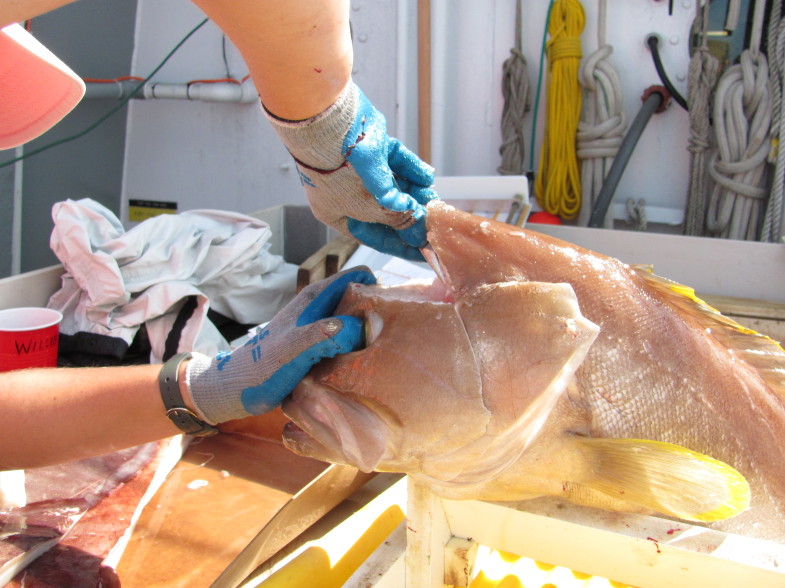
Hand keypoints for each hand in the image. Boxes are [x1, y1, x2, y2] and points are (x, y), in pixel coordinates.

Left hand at [185, 266, 375, 422]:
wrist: (233, 390)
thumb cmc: (260, 369)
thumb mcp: (293, 351)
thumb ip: (322, 335)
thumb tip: (357, 327)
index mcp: (315, 298)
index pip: (358, 276)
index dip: (378, 287)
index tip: (393, 312)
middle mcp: (318, 307)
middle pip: (361, 297)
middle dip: (378, 311)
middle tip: (394, 336)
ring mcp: (317, 325)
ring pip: (354, 319)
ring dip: (369, 331)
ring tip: (385, 352)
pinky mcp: (316, 344)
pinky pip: (346, 338)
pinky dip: (357, 346)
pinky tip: (362, 365)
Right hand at [266, 82, 438, 260]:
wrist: (330, 126)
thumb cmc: (340, 174)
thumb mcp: (371, 208)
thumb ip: (398, 221)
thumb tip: (418, 232)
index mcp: (337, 212)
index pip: (374, 236)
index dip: (399, 245)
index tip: (422, 252)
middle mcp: (347, 192)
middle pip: (386, 210)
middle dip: (411, 216)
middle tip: (434, 222)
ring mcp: (360, 168)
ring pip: (394, 185)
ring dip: (415, 193)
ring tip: (433, 199)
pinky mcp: (372, 147)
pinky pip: (396, 162)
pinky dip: (411, 169)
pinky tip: (426, 178)